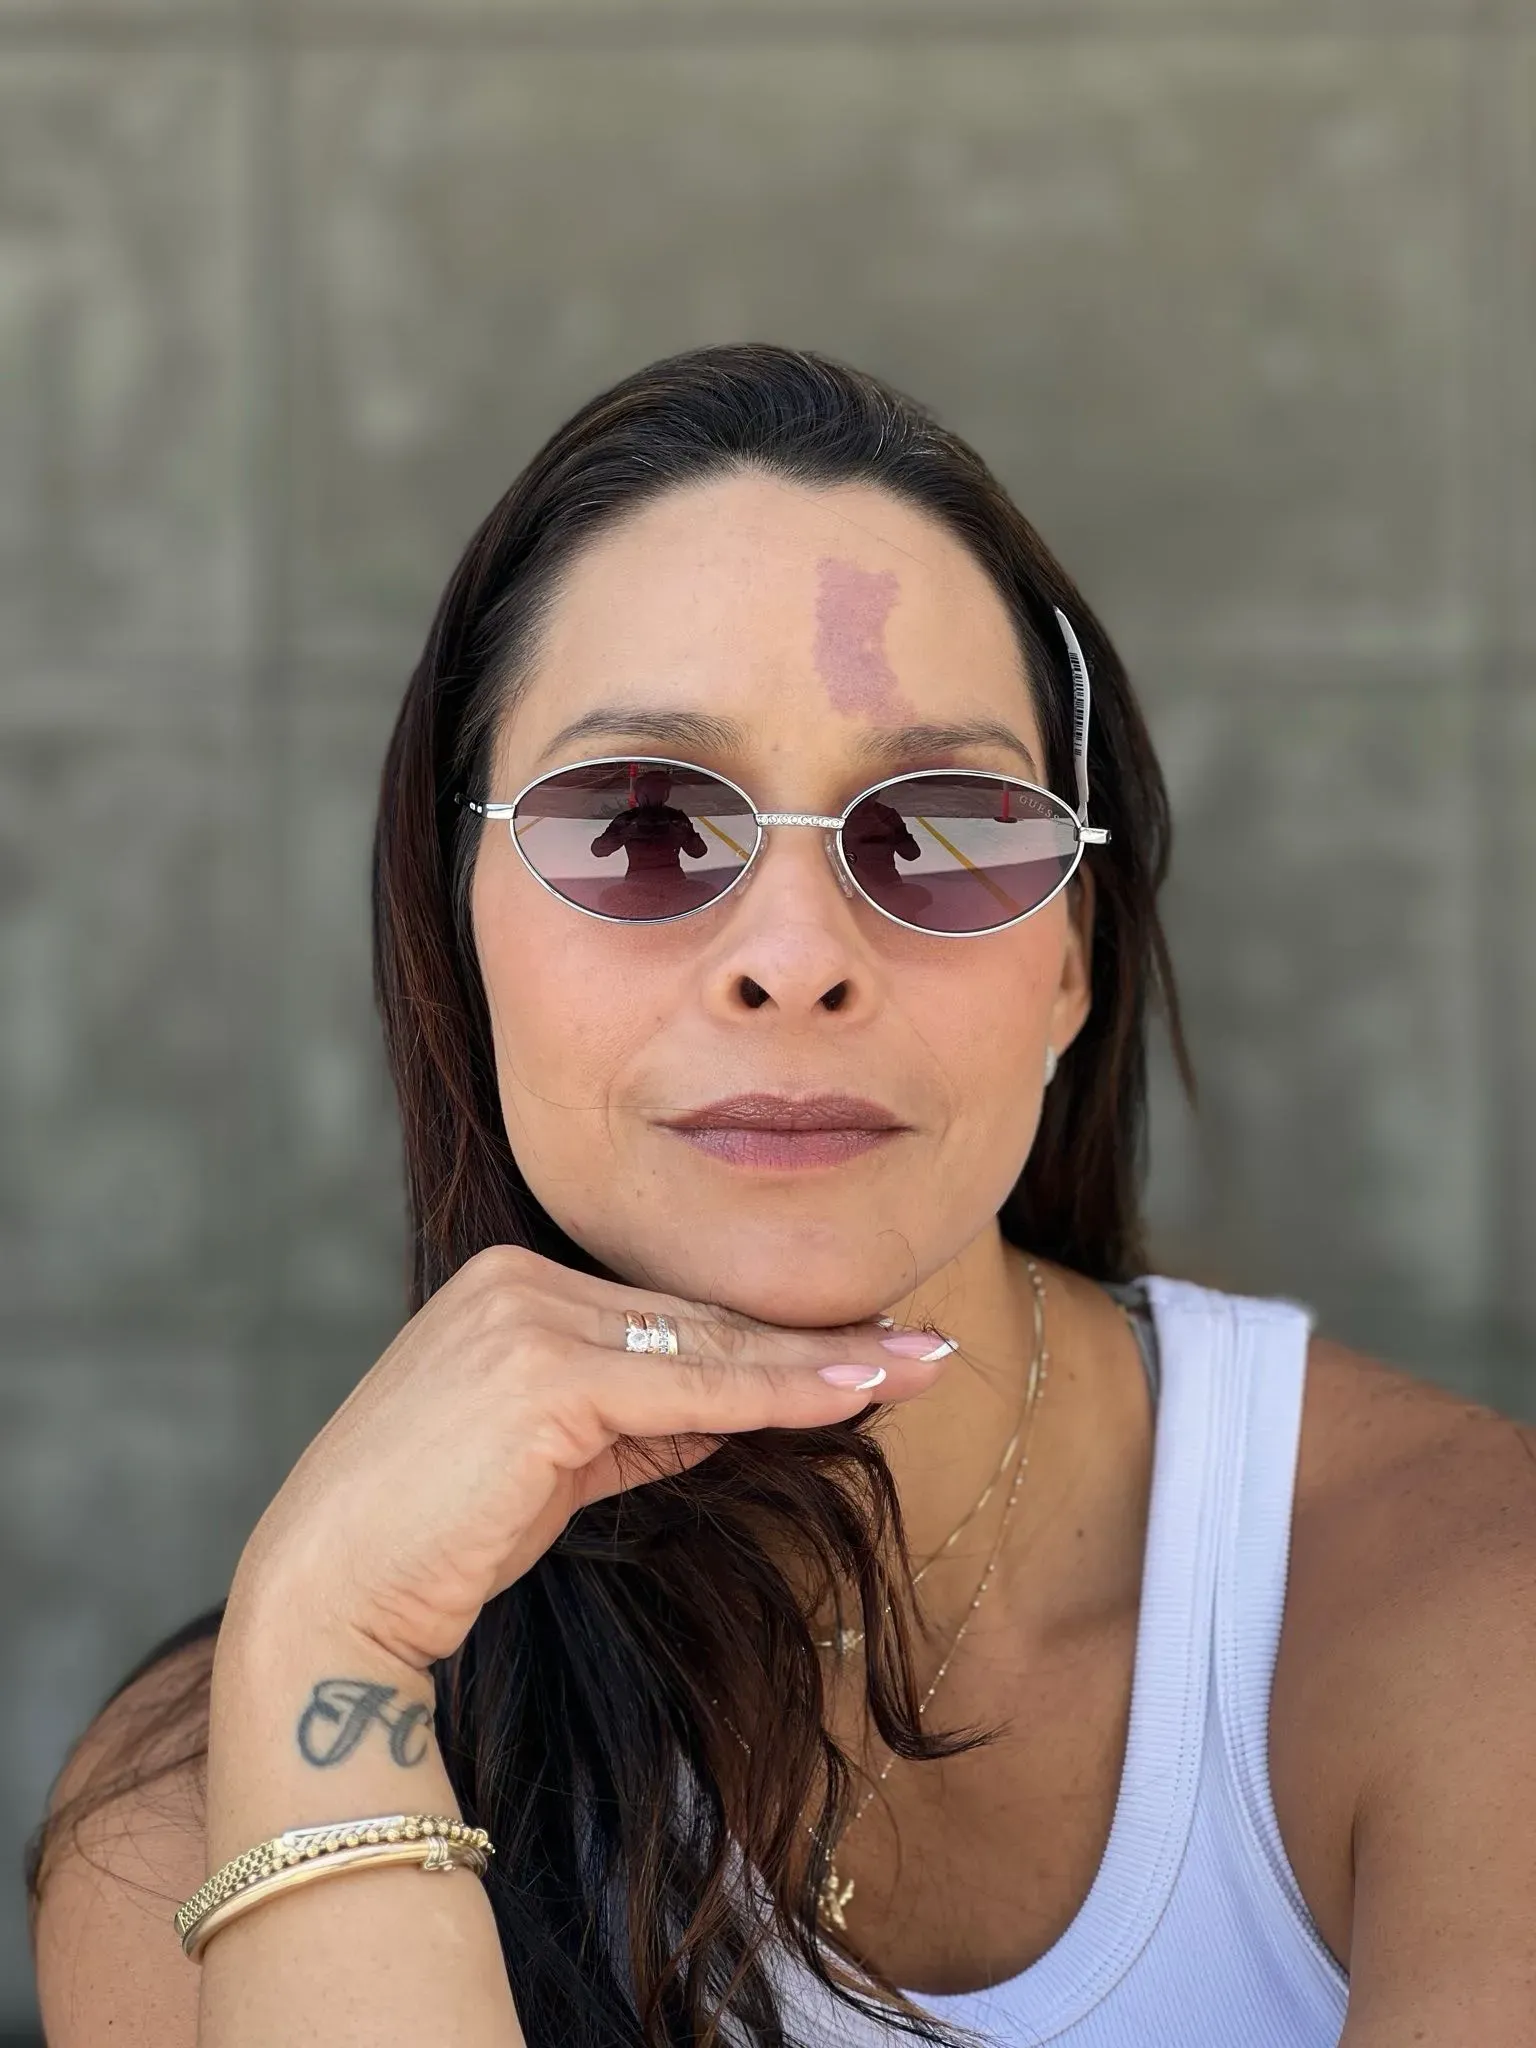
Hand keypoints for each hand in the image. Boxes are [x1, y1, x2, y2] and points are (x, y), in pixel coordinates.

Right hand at [229, 1245, 950, 1673]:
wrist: (328, 1598)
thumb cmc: (434, 1537)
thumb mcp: (555, 1463)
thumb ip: (640, 1420)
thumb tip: (736, 1406)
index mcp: (510, 1284)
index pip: (670, 1316)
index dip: (770, 1339)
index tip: (865, 1345)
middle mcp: (515, 1278)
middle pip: (699, 1321)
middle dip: (818, 1341)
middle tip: (926, 1350)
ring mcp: (525, 1317)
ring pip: (707, 1348)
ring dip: (821, 1363)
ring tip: (922, 1364)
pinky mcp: (540, 1371)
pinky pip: (691, 1387)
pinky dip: (778, 1392)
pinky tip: (854, 1391)